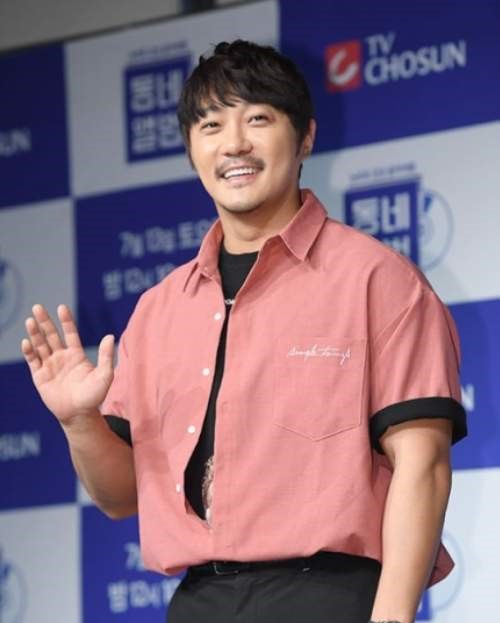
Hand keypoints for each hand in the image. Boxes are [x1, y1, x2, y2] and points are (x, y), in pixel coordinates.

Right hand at [21, 304, 114, 424]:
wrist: (79, 415)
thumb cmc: (94, 396)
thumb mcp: (105, 375)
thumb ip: (106, 356)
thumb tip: (110, 336)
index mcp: (76, 355)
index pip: (70, 333)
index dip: (66, 321)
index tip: (61, 307)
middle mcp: (61, 357)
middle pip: (51, 336)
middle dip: (44, 322)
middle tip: (38, 307)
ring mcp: (50, 366)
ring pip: (40, 345)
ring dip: (35, 333)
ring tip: (30, 320)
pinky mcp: (40, 376)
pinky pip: (33, 361)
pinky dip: (29, 351)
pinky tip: (27, 342)